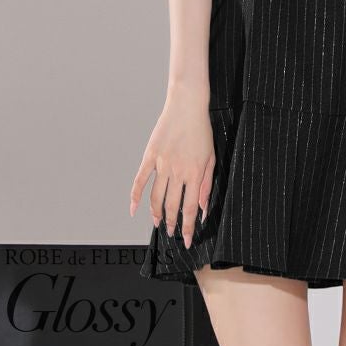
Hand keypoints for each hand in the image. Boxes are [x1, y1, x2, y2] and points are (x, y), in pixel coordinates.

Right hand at [129, 87, 214, 248]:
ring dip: (156, 214)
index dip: (189, 227)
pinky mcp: (150, 156)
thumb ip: (206, 184)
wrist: (187, 106)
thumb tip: (204, 208)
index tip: (187, 240)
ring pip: (156, 197)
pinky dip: (135, 196)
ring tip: (157, 223)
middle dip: (172, 223)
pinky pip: (140, 180)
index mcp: (194, 173)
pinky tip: (134, 209)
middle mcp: (177, 171)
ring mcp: (162, 164)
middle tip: (171, 232)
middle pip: (171, 206)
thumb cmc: (201, 130)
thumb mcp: (211, 158)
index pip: (190, 208)